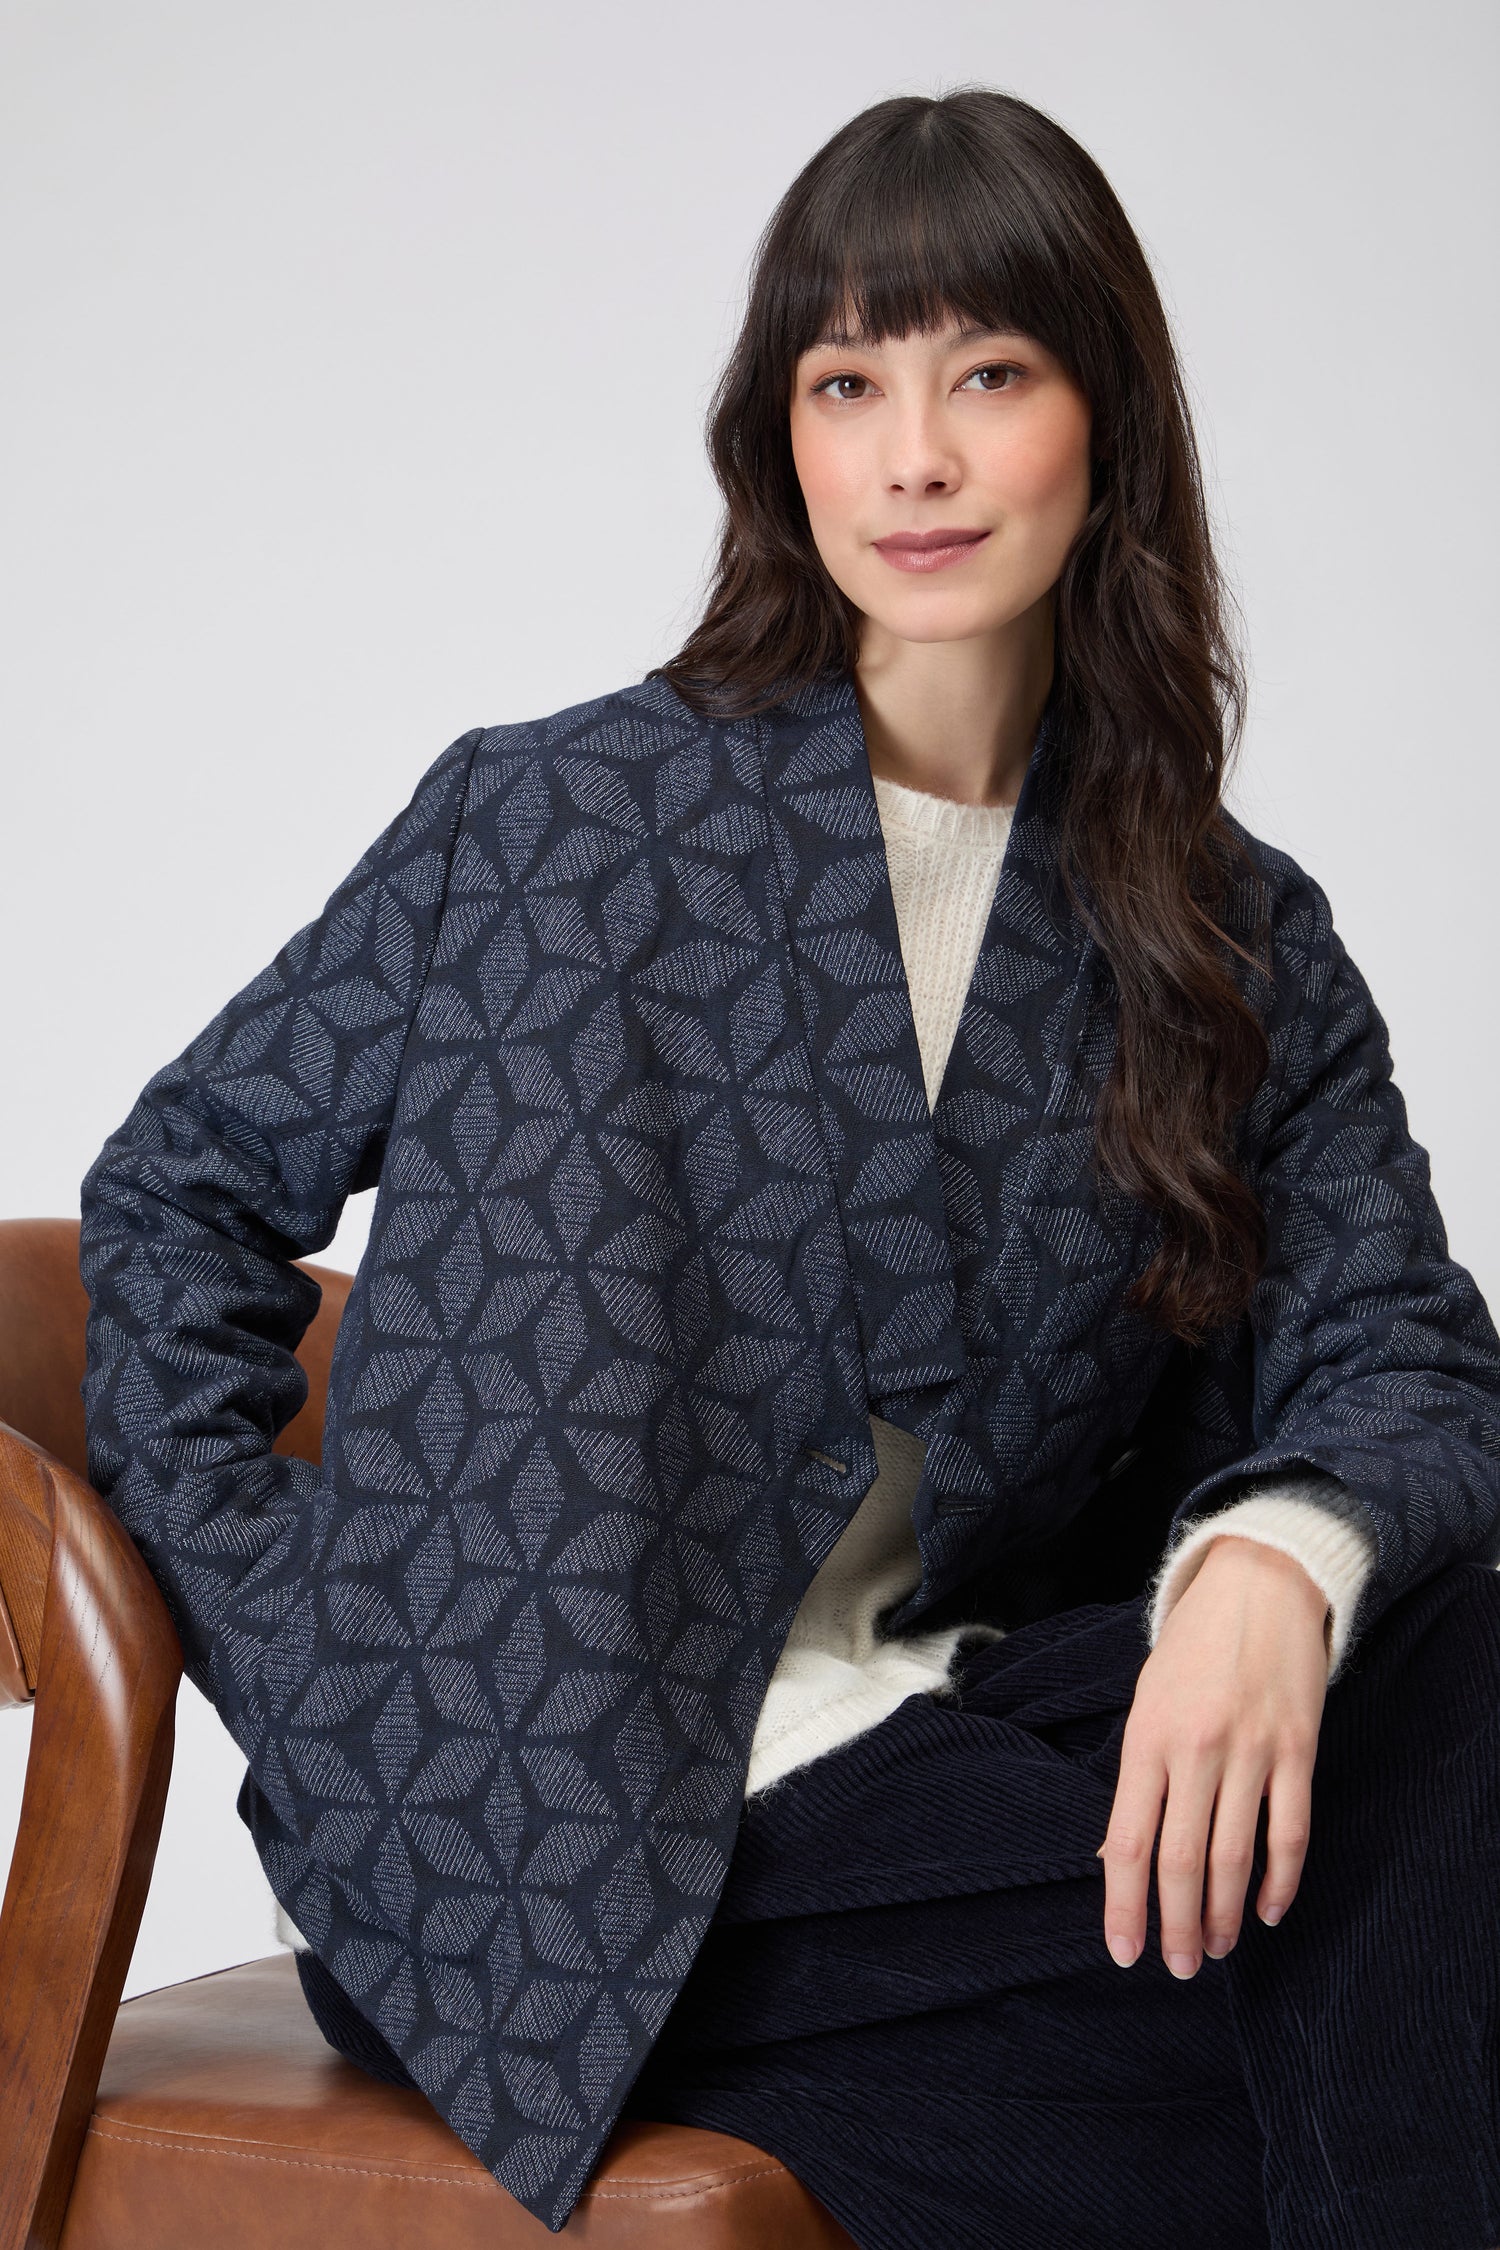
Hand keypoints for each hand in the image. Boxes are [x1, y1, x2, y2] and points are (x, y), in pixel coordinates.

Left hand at [1097, 1535, 1330, 1977]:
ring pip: (1234, 1857)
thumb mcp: (1147, 1699)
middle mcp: (1195, 1748)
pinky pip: (1290, 1832)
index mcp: (1146, 1737)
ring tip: (1214, 1949)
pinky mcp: (1298, 1749)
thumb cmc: (1193, 1646)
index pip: (1126, 1842)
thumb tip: (1122, 1853)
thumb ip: (1139, 1772)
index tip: (1123, 1951)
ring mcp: (1250, 1750)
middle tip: (1177, 1967)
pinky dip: (1279, 1881)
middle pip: (1181, 1861)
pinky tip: (1267, 1911)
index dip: (1123, 1906)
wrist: (1259, 1582)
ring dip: (1224, 1915)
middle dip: (1176, 1925)